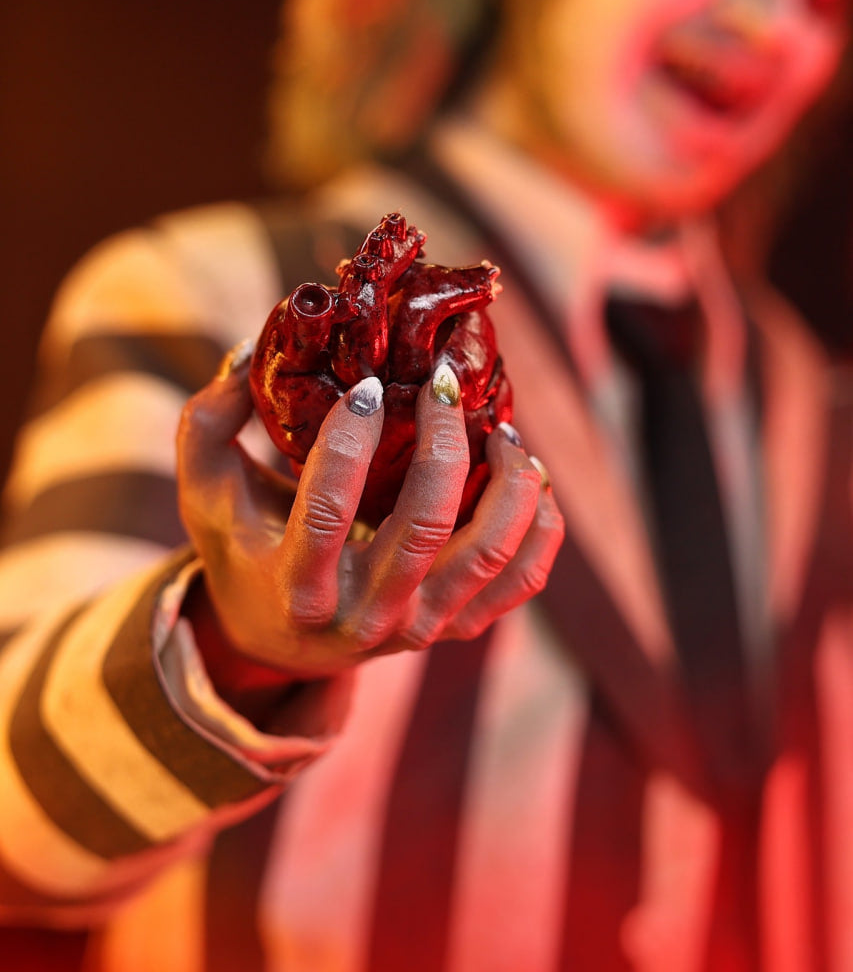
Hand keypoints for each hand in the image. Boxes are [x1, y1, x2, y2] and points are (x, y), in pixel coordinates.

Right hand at [176, 341, 563, 705]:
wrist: (281, 641)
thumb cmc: (243, 547)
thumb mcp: (208, 492)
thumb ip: (210, 421)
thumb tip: (250, 349)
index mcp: (296, 587)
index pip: (328, 514)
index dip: (349, 443)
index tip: (368, 385)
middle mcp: (363, 618)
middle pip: (424, 530)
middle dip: (442, 445)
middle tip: (442, 383)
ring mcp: (418, 627)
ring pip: (488, 554)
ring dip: (507, 482)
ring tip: (499, 428)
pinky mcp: (456, 626)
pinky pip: (520, 580)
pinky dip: (539, 525)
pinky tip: (528, 473)